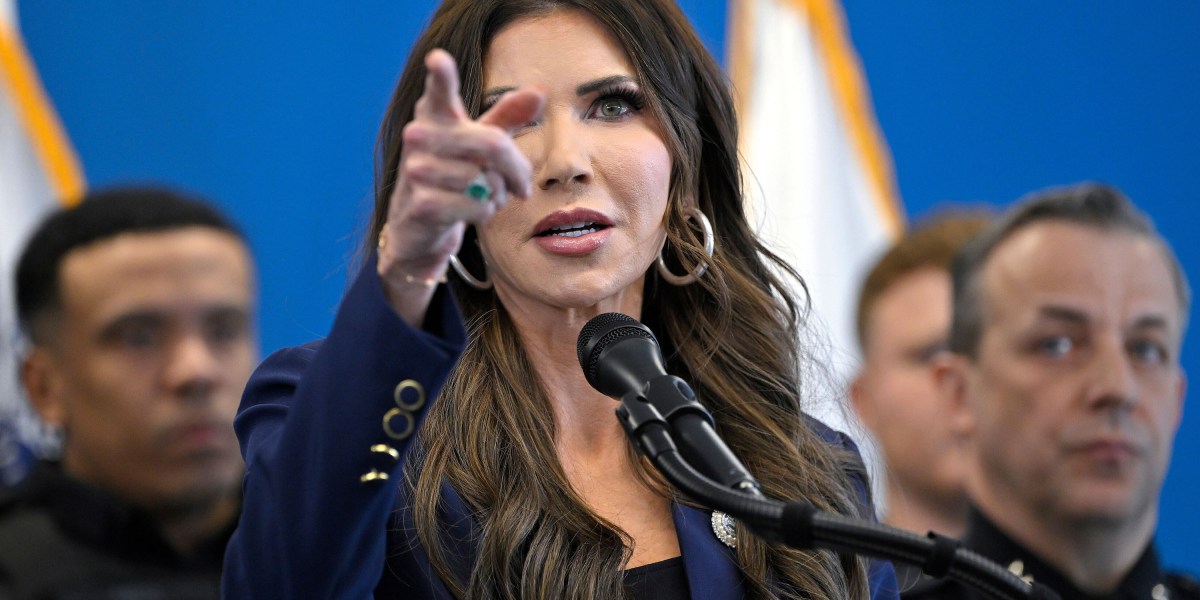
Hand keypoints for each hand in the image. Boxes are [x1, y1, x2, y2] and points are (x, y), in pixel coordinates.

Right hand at [377, 49, 543, 325]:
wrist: (418, 227)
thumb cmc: (452, 176)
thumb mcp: (478, 145)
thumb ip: (507, 119)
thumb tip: (539, 92)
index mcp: (435, 116)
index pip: (438, 92)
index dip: (441, 76)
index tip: (438, 59)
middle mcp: (419, 137)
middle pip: (494, 145)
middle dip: (517, 169)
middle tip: (522, 185)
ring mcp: (417, 171)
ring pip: (488, 180)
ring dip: (497, 194)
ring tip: (481, 195)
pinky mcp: (423, 205)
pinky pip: (479, 205)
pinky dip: (484, 213)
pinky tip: (469, 212)